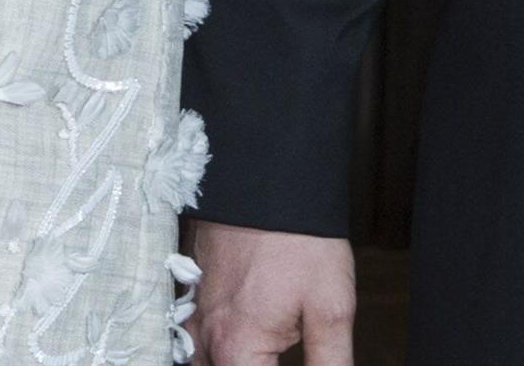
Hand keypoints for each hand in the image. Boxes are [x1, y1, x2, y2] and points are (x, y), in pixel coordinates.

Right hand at [186, 220, 355, 362]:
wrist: (266, 175)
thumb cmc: (299, 238)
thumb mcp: (331, 309)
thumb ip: (331, 364)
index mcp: (237, 349)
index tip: (298, 359)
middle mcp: (206, 336)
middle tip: (280, 353)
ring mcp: (193, 312)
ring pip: (200, 362)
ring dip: (230, 362)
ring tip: (258, 351)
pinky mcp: (192, 291)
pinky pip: (193, 337)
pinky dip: (212, 349)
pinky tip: (239, 338)